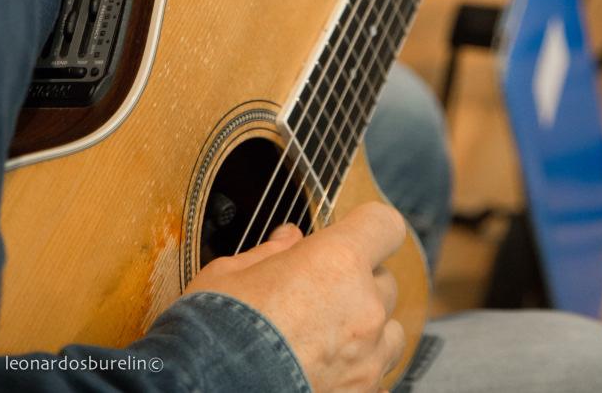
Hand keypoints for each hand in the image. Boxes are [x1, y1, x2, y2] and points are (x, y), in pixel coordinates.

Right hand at [185, 202, 405, 392]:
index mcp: (338, 262)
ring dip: (367, 329)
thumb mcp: (230, 273)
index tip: (350, 233)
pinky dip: (357, 372)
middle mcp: (364, 309)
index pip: (385, 224)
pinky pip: (376, 379)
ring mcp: (367, 361)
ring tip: (326, 336)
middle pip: (386, 280)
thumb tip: (289, 239)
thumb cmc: (211, 332)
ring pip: (390, 333)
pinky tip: (323, 371)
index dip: (368, 226)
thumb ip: (271, 253)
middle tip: (319, 291)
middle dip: (359, 280)